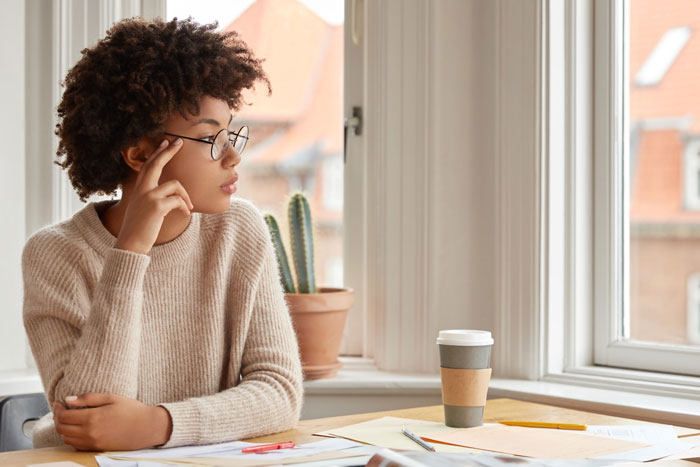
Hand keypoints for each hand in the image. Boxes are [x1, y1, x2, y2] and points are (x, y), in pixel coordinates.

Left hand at [52, 393, 171, 450]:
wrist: (147, 427)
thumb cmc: (132, 410)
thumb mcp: (111, 398)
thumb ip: (88, 398)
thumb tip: (68, 399)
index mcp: (92, 418)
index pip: (64, 416)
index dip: (57, 409)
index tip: (58, 403)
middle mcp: (89, 433)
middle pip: (61, 428)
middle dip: (57, 419)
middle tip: (60, 410)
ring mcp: (92, 443)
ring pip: (66, 438)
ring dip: (63, 429)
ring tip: (68, 419)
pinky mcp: (97, 449)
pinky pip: (76, 445)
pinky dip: (71, 437)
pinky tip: (77, 429)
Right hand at [115, 138, 193, 254]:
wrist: (131, 244)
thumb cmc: (140, 228)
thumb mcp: (144, 208)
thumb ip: (154, 197)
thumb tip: (173, 193)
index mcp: (139, 189)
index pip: (148, 166)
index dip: (157, 153)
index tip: (165, 142)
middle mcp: (142, 189)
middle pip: (156, 164)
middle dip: (168, 152)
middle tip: (179, 142)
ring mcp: (149, 196)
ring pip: (175, 185)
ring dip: (185, 196)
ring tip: (188, 207)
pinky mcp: (157, 206)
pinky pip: (178, 200)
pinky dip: (184, 207)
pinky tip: (185, 214)